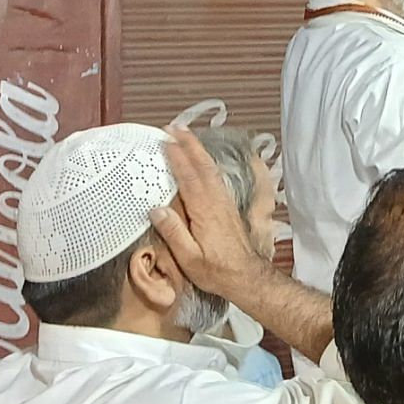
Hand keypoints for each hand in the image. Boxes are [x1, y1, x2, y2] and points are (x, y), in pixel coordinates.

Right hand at [148, 126, 265, 302]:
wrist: (246, 276)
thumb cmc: (216, 270)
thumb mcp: (189, 259)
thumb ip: (174, 233)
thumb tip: (157, 209)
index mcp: (204, 211)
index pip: (189, 178)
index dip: (177, 158)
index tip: (166, 141)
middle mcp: (215, 201)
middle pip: (201, 166)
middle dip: (188, 144)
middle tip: (174, 127)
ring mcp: (223, 202)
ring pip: (210, 169)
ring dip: (197, 150)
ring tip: (184, 135)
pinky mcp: (227, 206)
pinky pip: (214, 177)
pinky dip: (205, 162)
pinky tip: (200, 160)